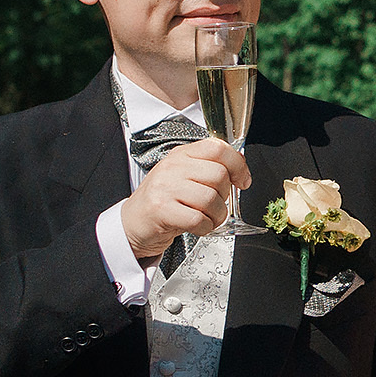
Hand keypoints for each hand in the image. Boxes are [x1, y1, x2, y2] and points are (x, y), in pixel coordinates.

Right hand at [118, 138, 250, 261]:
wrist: (132, 222)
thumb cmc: (164, 200)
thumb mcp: (184, 176)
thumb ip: (208, 168)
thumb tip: (241, 168)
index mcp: (181, 154)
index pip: (218, 148)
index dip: (238, 166)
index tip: (243, 181)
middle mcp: (172, 166)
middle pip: (219, 175)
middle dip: (225, 196)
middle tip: (215, 204)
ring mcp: (165, 187)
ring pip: (211, 199)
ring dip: (217, 215)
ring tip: (207, 218)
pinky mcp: (162, 210)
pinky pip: (199, 219)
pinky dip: (205, 227)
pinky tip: (197, 226)